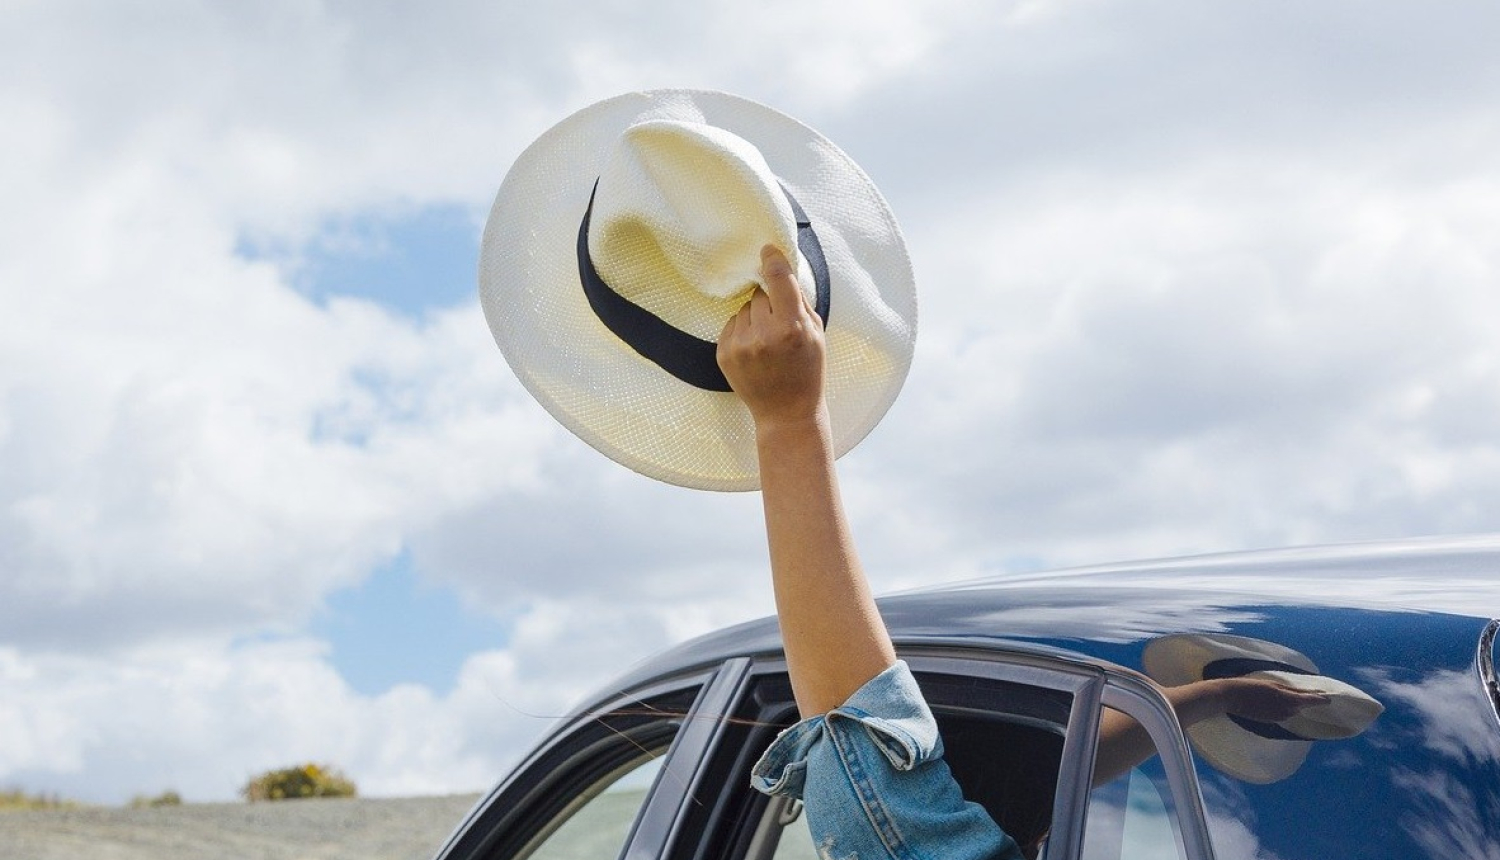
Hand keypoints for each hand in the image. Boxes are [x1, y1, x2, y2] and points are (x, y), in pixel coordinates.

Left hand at [716, 245, 826, 429]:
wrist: (786, 413)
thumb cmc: (807, 371)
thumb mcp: (817, 334)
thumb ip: (800, 301)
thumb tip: (782, 270)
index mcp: (791, 327)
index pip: (778, 279)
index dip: (772, 260)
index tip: (767, 250)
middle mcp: (763, 334)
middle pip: (760, 294)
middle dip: (769, 302)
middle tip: (780, 324)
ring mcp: (741, 346)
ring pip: (744, 309)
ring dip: (755, 317)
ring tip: (767, 341)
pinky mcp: (724, 354)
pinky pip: (731, 324)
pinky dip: (743, 331)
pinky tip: (755, 350)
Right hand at [1217, 677, 1330, 722]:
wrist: (1230, 697)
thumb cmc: (1250, 686)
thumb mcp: (1271, 683)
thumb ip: (1289, 689)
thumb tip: (1303, 694)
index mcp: (1287, 700)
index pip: (1309, 701)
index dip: (1320, 700)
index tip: (1329, 699)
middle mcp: (1286, 711)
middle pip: (1301, 706)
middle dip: (1305, 701)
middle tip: (1310, 694)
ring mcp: (1277, 717)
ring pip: (1292, 711)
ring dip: (1294, 705)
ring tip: (1290, 696)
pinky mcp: (1270, 720)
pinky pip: (1283, 714)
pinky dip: (1284, 708)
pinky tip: (1277, 702)